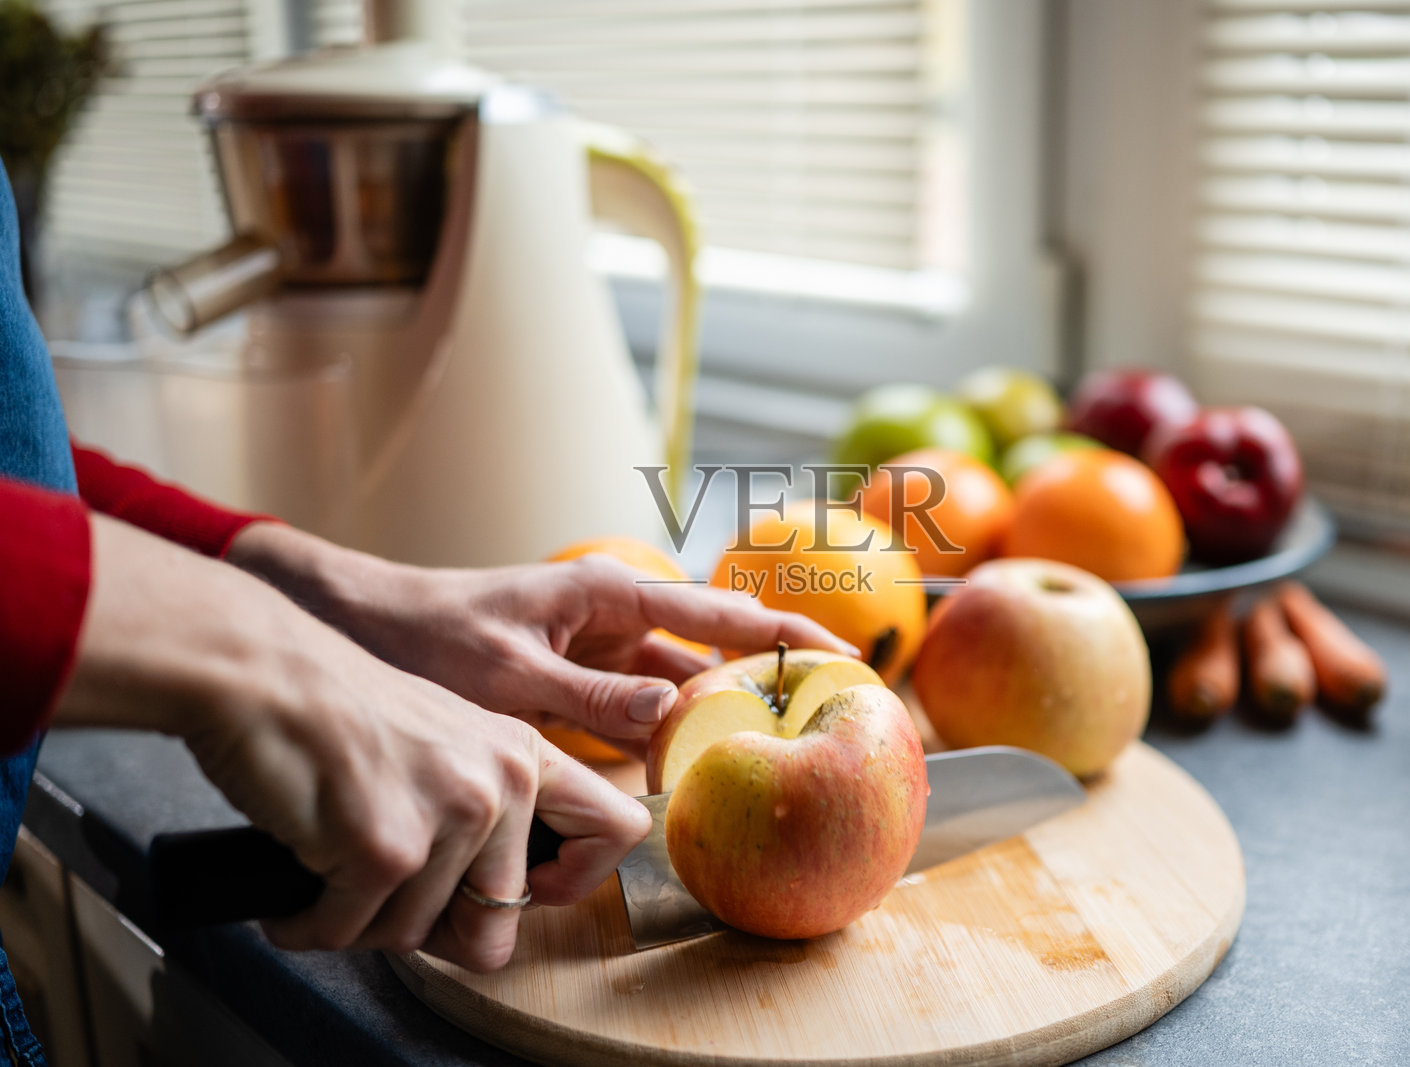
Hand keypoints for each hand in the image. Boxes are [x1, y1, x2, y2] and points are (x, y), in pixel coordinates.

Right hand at [57, 517, 649, 970]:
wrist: (262, 671)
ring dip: (358, 922)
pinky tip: (295, 892)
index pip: (615, 829)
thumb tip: (493, 907)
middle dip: (429, 932)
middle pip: (497, 926)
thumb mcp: (448, 737)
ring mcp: (449, 815)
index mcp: (525, 754)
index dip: (573, 881)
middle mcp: (501, 783)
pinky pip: (347, 932)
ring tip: (328, 873)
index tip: (523, 889)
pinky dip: (309, 925)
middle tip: (384, 897)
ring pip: (412, 936)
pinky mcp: (386, 847)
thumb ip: (488, 806)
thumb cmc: (336, 707)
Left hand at [227, 525, 855, 757]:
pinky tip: (688, 765)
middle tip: (824, 712)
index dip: (785, 633)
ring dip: (714, 714)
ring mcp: (597, 650)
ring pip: (678, 686)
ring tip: (769, 746)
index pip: (719, 611)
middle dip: (765, 677)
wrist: (357, 624)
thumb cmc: (427, 630)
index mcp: (609, 593)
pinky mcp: (575, 682)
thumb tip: (675, 713)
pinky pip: (637, 711)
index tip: (843, 657)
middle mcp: (614, 617)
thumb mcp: (508, 672)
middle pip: (711, 649)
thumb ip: (592, 696)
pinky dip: (665, 735)